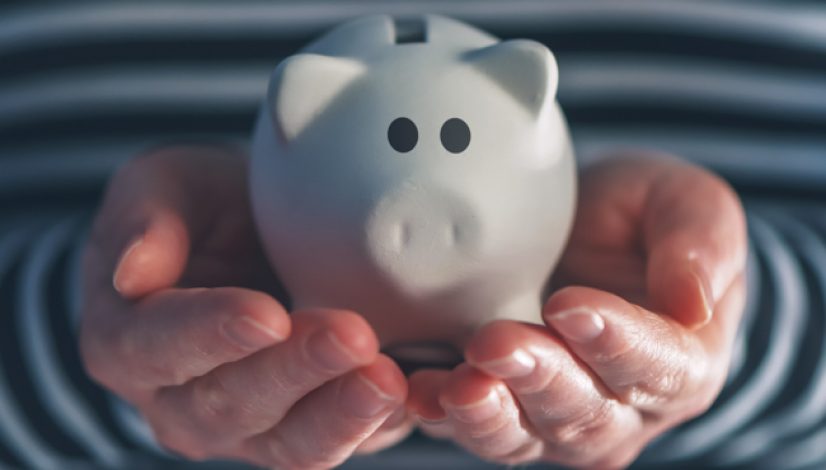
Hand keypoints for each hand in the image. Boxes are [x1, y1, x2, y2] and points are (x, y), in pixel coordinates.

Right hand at [80, 145, 411, 468]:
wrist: (243, 237)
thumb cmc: (196, 210)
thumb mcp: (158, 187)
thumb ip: (142, 220)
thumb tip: (132, 272)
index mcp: (127, 342)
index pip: (158, 347)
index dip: (211, 334)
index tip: (266, 314)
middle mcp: (181, 401)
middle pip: (232, 403)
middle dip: (296, 371)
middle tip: (352, 335)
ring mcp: (245, 426)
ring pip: (289, 441)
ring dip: (342, 413)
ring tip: (389, 378)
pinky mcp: (303, 427)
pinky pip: (338, 441)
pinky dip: (375, 426)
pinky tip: (410, 396)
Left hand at [406, 153, 747, 467]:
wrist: (588, 230)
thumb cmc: (642, 218)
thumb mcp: (684, 205)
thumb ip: (699, 245)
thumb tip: (695, 302)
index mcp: (684, 362)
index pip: (658, 366)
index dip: (616, 341)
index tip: (571, 307)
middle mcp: (624, 407)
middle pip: (585, 411)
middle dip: (538, 378)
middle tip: (496, 343)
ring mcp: (560, 417)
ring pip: (528, 434)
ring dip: (490, 413)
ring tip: (457, 385)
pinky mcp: (507, 408)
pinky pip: (478, 425)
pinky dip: (446, 416)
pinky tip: (418, 395)